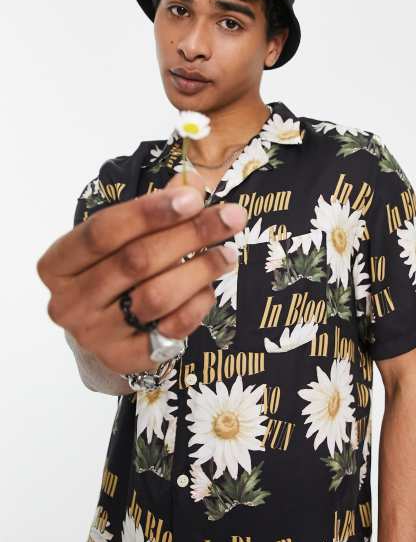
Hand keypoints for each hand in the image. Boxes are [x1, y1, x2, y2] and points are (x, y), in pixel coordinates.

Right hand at [36, 170, 247, 374]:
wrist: (105, 330)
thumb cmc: (113, 272)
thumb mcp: (122, 238)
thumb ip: (154, 209)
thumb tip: (193, 182)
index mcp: (58, 264)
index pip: (103, 231)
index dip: (150, 212)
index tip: (194, 198)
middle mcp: (68, 302)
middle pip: (136, 261)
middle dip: (190, 235)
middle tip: (231, 217)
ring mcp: (95, 336)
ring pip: (157, 296)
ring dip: (201, 269)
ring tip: (228, 252)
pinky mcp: (124, 359)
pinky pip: (171, 329)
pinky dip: (197, 304)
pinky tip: (209, 287)